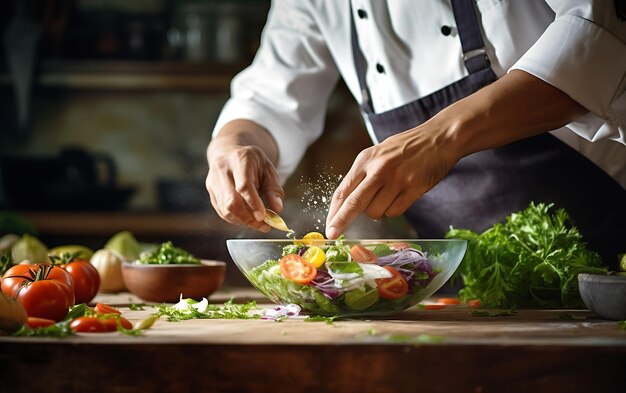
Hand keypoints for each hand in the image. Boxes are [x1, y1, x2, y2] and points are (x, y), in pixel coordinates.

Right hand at [206, 120, 284, 231]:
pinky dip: (237, 219)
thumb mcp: (267, 169)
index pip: (244, 185)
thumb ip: (274, 188)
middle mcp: (222, 170)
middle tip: (264, 225)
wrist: (228, 152)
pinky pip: (223, 212)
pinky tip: (248, 218)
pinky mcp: (211, 192)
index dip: (253, 203)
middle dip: (249, 218)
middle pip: (231, 201)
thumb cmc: (252, 162)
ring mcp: (213, 182)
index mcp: (239, 160)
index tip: (263, 217)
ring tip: (259, 223)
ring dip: (244, 221)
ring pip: (226, 210)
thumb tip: (278, 209)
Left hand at [325, 120, 458, 238]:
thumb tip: (345, 204)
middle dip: (341, 221)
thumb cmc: (406, 147)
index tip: (329, 227)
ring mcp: (397, 180)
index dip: (334, 211)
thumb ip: (362, 176)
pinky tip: (401, 196)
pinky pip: (394, 212)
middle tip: (333, 234)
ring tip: (389, 194)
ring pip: (375, 212)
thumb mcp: (377, 154)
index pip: (343, 190)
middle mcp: (378, 169)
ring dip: (378, 211)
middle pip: (354, 203)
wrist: (438, 138)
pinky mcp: (413, 189)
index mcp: (366, 159)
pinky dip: (394, 210)